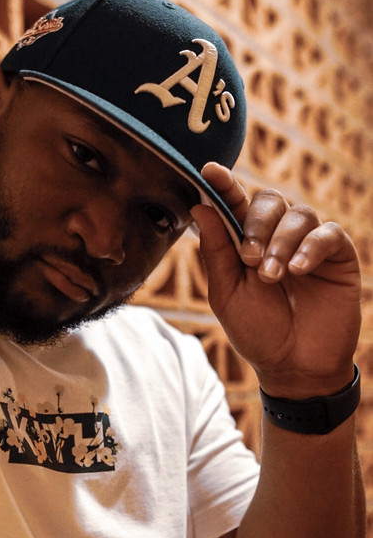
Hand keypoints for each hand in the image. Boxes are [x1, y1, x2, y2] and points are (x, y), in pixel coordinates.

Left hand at [191, 162, 360, 397]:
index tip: (209, 170)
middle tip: (250, 258)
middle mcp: (277, 236)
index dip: (224, 185)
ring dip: (281, 241)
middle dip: (256, 224)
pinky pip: (328, 233)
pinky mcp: (337, 256)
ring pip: (299, 214)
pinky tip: (298, 269)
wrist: (293, 366)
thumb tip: (200, 206)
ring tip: (271, 276)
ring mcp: (308, 244)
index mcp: (246, 241)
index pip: (235, 203)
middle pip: (269, 200)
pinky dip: (310, 247)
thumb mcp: (227, 293)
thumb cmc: (256, 330)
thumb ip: (216, 251)